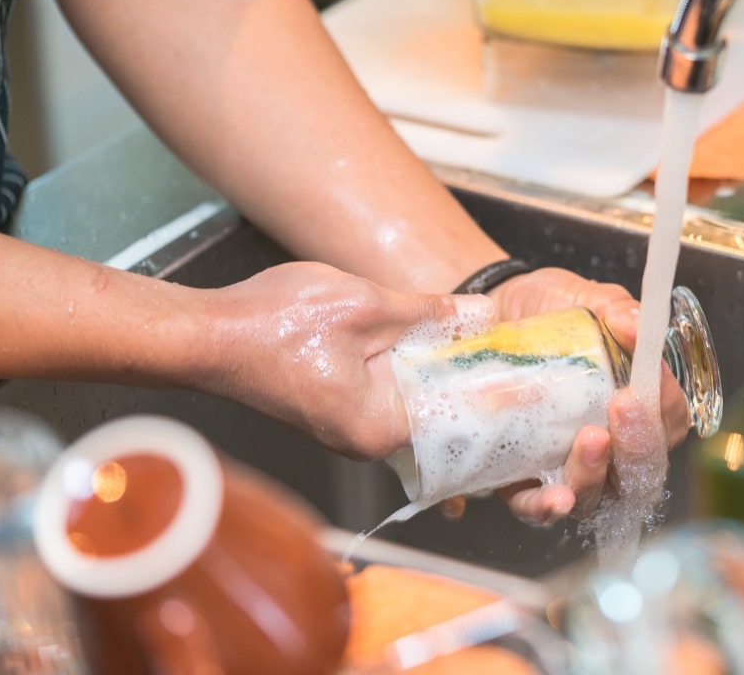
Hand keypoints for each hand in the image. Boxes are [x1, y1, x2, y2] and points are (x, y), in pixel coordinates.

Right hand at [195, 261, 491, 460]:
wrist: (206, 337)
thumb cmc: (272, 324)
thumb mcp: (364, 303)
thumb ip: (428, 312)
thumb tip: (479, 312)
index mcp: (380, 426)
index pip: (460, 417)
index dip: (499, 393)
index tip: (536, 379)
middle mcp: (368, 440)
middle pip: (440, 414)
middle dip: (476, 384)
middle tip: (519, 357)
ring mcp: (349, 427)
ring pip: (415, 403)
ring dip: (444, 376)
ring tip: (486, 348)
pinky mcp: (336, 409)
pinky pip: (390, 396)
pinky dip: (414, 373)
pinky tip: (434, 345)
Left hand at [483, 267, 691, 523]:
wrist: (490, 312)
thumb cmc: (548, 313)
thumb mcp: (586, 300)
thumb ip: (615, 309)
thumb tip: (634, 323)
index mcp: (636, 407)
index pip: (668, 421)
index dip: (665, 404)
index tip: (650, 375)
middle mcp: (609, 448)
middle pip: (640, 472)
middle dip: (638, 446)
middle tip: (621, 409)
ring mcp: (567, 468)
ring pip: (595, 495)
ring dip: (596, 475)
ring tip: (590, 439)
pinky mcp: (521, 479)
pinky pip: (535, 508)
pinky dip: (546, 508)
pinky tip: (555, 497)